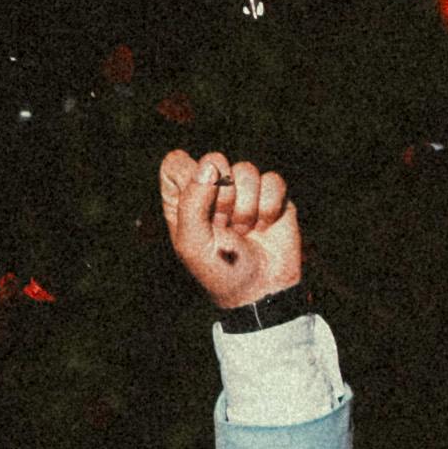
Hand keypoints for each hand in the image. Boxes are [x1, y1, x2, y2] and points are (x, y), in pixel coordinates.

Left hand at [160, 150, 302, 308]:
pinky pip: (272, 180)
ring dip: (246, 208)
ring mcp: (243, 189)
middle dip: (221, 196)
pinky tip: (264, 226)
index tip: (197, 207)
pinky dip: (269, 207)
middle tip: (222, 225)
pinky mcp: (271, 193)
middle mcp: (211, 189)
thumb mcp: (192, 243)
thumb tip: (209, 165)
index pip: (174, 163)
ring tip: (243, 231)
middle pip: (214, 160)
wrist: (260, 288)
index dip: (188, 179)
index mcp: (183, 199)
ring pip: (246, 169)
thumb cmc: (220, 270)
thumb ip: (191, 202)